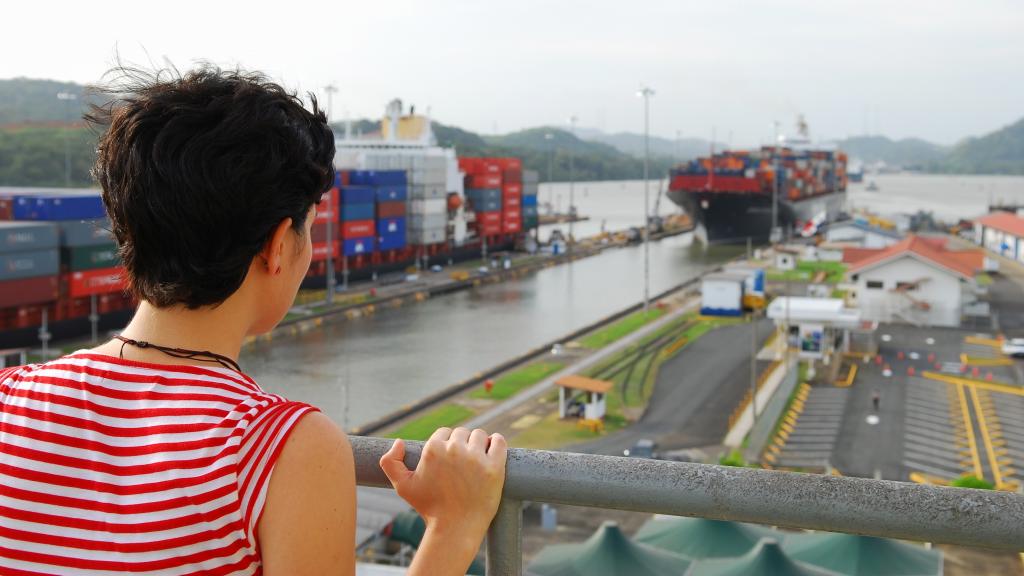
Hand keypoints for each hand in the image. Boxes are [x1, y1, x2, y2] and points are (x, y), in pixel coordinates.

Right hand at [380, 427, 506, 537]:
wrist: (455, 529)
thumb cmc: (430, 508)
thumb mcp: (402, 487)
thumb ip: (390, 462)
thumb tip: (398, 441)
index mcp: (433, 449)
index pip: (444, 433)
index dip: (447, 445)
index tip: (450, 460)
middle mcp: (454, 449)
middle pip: (462, 433)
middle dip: (462, 445)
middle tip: (463, 464)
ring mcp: (475, 457)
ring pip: (480, 435)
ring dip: (479, 444)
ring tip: (477, 461)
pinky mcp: (494, 466)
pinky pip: (499, 441)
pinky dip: (497, 442)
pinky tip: (493, 449)